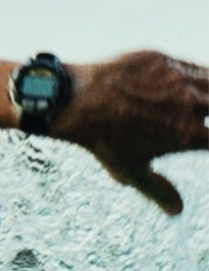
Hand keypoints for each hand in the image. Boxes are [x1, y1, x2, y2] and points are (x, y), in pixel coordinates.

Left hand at [56, 51, 208, 215]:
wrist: (75, 102)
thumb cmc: (102, 140)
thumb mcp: (130, 171)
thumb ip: (158, 190)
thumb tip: (177, 210)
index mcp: (189, 136)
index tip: (204, 143)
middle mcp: (192, 105)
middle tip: (199, 121)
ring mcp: (179, 79)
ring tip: (201, 103)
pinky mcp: (164, 60)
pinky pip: (191, 66)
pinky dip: (198, 75)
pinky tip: (194, 83)